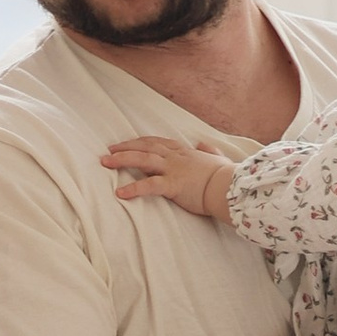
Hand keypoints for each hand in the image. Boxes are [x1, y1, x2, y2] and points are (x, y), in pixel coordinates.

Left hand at [101, 134, 236, 218]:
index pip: (157, 142)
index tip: (127, 143)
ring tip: (105, 162)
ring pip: (143, 159)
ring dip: (122, 159)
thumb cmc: (226, 176)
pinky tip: (120, 193)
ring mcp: (174, 169)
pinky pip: (149, 186)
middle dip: (125, 148)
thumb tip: (204, 145)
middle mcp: (176, 157)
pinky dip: (133, 188)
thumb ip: (209, 151)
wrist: (231, 187)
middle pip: (145, 147)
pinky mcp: (174, 185)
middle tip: (108, 151)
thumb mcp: (218, 159)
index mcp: (185, 152)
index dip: (140, 142)